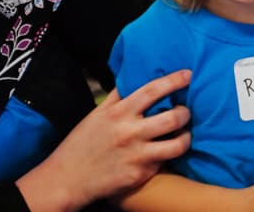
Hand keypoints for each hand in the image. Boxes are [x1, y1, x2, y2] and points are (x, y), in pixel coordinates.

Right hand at [16, 69, 191, 211]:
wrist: (66, 180)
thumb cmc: (82, 143)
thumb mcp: (97, 114)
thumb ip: (118, 96)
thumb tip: (133, 74)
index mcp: (119, 113)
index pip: (152, 90)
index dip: (174, 80)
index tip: (188, 75)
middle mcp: (129, 133)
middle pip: (173, 117)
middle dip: (185, 113)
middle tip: (184, 112)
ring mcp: (136, 156)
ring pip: (178, 144)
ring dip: (185, 137)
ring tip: (183, 134)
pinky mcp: (139, 176)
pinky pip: (164, 163)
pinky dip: (166, 157)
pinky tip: (162, 154)